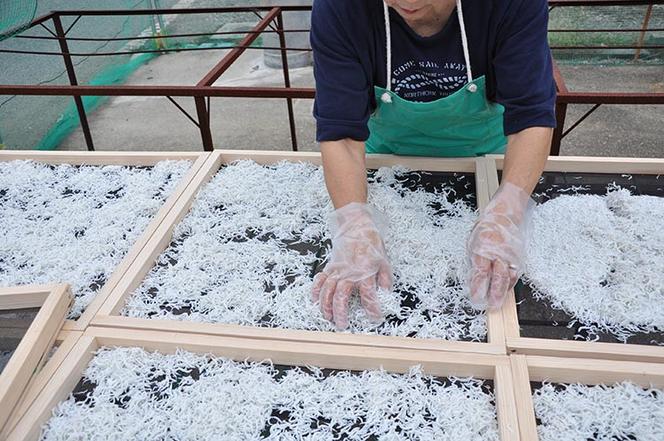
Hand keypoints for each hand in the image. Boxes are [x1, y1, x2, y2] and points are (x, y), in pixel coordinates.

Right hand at [312, 203, 392, 329]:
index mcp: (366, 271)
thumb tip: (386, 293)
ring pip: (327, 290)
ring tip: (328, 317)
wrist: (356, 226)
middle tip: (342, 324)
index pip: (368, 294)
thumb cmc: (371, 243)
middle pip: (342, 295)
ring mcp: (337, 269)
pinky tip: (314, 300)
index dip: (372, 308)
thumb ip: (385, 279)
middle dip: (341, 312)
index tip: (375, 318)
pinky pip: (320, 279)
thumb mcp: (384, 260)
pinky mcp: (330, 266)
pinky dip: (315, 290)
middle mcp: (349, 272)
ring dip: (326, 305)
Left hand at [467, 182, 533, 308]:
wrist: (507, 212)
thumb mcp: (473, 241)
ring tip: (498, 303)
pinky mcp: (519, 256)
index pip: (481, 272)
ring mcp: (511, 254)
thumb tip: (473, 280)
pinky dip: (510, 283)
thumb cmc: (487, 227)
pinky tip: (505, 290)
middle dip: (495, 294)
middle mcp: (499, 252)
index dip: (479, 287)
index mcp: (483, 247)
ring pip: (509, 277)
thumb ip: (474, 260)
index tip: (476, 298)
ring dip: (503, 292)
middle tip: (491, 307)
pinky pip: (515, 273)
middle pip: (498, 277)